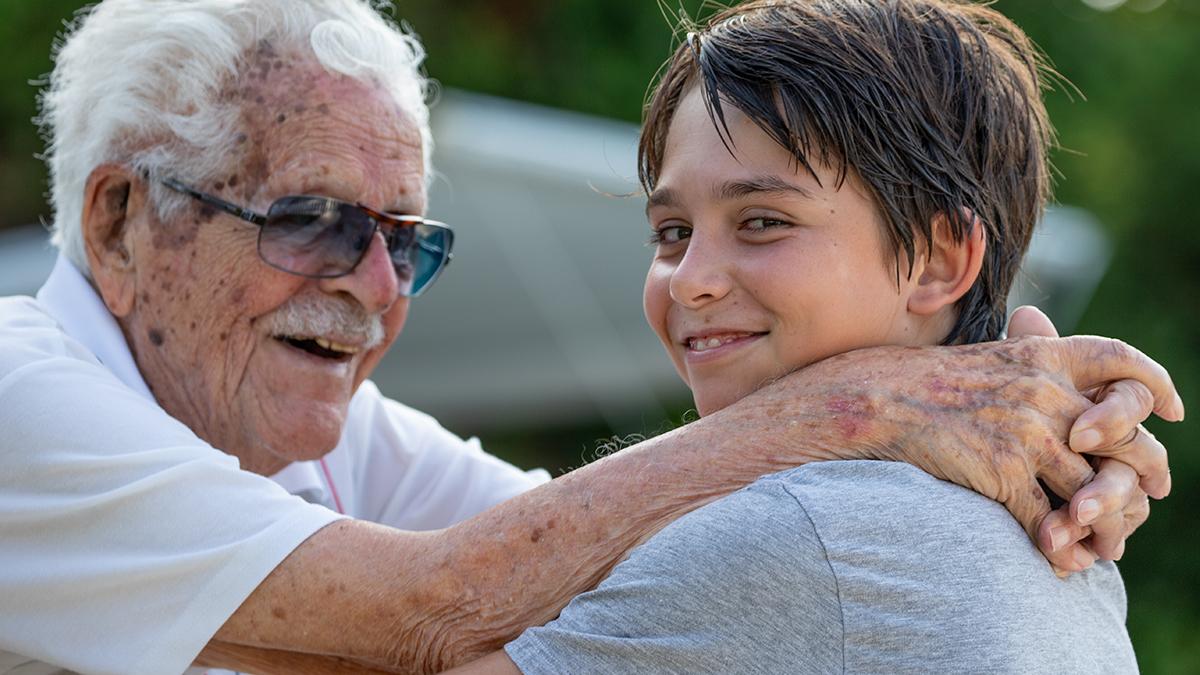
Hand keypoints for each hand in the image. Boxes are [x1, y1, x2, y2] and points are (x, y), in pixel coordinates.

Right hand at [801, 317, 1182, 558]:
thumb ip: (1022, 363)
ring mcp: (1024, 433)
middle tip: (1152, 493)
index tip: (1171, 410)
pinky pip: (1047, 518)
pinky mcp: (1001, 470)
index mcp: (1038, 358)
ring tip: (1108, 546)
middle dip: (1144, 471)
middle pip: (1121, 436)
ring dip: (1105, 526)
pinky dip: (1060, 545)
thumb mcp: (979, 360)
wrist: (869, 400)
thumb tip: (1048, 367)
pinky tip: (1061, 560)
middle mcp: (1041, 392)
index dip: (1153, 383)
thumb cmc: (918, 383)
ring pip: (1091, 488)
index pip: (1117, 360)